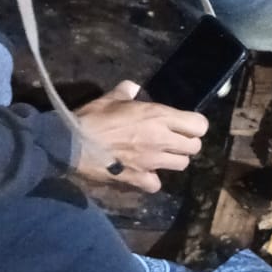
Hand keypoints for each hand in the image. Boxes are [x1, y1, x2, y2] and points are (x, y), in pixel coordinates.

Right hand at [72, 80, 206, 192]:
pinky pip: (156, 184)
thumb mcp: (110, 99)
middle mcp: (162, 139)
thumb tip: (132, 87)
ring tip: (160, 156)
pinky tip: (143, 174)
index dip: (194, 125)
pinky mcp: (138, 178)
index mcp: (159, 117)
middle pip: (194, 147)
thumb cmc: (93, 118)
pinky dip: (151, 180)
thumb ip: (126, 92)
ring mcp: (152, 161)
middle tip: (173, 140)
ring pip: (181, 165)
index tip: (184, 124)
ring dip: (173, 160)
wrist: (72, 144)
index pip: (199, 125)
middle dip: (187, 143)